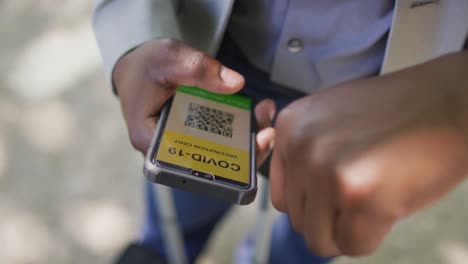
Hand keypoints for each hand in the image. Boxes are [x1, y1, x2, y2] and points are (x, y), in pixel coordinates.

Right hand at [113, 38, 274, 165]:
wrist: (139, 67)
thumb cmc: (146, 66)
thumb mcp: (169, 58)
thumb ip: (198, 68)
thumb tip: (235, 84)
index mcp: (150, 139)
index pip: (186, 162)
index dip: (220, 163)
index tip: (247, 147)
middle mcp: (166, 151)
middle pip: (208, 161)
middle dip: (243, 152)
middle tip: (267, 133)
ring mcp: (182, 145)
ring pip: (218, 152)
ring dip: (246, 139)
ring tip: (266, 116)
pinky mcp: (194, 136)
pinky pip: (219, 139)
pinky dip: (239, 129)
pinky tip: (258, 113)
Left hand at [270, 52, 467, 256]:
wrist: (447, 102)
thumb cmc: (397, 111)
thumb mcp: (331, 116)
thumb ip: (305, 152)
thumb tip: (297, 196)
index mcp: (289, 126)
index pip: (281, 195)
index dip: (311, 204)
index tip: (332, 198)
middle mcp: (300, 147)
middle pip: (299, 219)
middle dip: (330, 218)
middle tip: (360, 196)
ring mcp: (326, 171)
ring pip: (318, 239)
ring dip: (346, 230)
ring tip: (373, 202)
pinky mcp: (359, 196)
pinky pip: (352, 246)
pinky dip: (371, 237)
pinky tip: (387, 207)